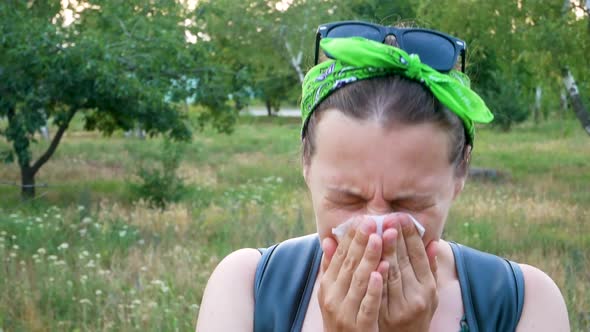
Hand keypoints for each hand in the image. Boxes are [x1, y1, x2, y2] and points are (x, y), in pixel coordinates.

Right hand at [319, 217, 388, 331]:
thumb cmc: (340, 318)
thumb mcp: (331, 293)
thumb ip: (330, 267)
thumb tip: (327, 239)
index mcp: (327, 286)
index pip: (339, 257)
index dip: (350, 237)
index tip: (361, 219)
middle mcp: (332, 297)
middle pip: (348, 265)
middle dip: (361, 242)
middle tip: (372, 221)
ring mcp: (345, 312)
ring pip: (358, 281)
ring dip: (369, 258)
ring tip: (380, 239)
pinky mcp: (359, 327)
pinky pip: (367, 305)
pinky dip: (373, 288)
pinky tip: (382, 272)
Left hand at [378, 214, 438, 331]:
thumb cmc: (415, 314)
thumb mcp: (429, 294)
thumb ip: (429, 269)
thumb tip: (433, 242)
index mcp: (428, 288)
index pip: (419, 256)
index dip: (411, 235)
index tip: (402, 216)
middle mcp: (417, 296)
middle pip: (405, 262)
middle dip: (395, 238)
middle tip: (388, 217)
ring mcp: (400, 307)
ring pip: (391, 274)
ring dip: (384, 251)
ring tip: (377, 230)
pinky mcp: (385, 317)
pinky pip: (378, 292)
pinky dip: (375, 276)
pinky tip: (372, 261)